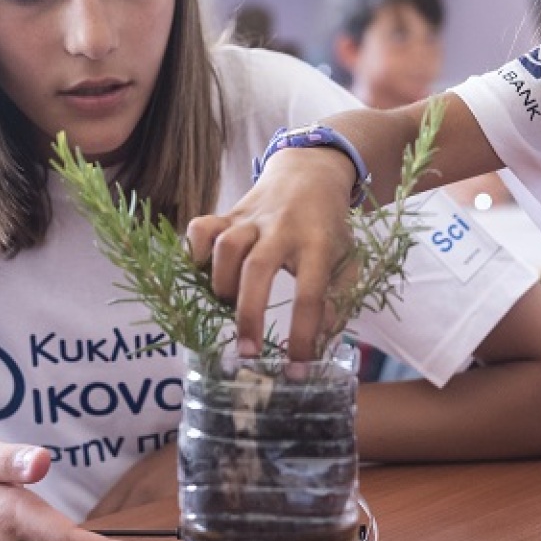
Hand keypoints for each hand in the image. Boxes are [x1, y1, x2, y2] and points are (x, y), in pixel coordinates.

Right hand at [184, 147, 357, 359]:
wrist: (309, 172)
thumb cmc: (328, 225)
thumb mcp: (347, 258)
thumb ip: (339, 297)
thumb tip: (326, 341)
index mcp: (317, 244)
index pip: (310, 294)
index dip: (304, 335)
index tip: (298, 368)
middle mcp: (282, 229)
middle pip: (257, 269)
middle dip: (248, 315)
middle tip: (248, 352)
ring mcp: (251, 218)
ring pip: (225, 246)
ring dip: (221, 283)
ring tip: (225, 304)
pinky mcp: (228, 212)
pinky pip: (201, 227)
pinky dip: (194, 251)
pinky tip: (201, 271)